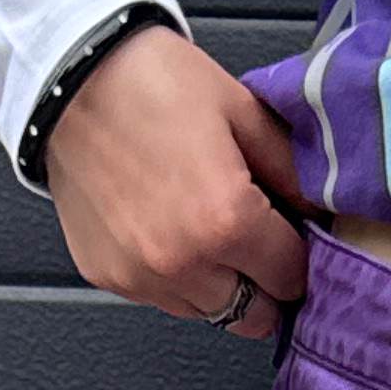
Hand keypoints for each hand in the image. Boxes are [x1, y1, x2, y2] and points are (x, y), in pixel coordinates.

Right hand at [42, 21, 309, 337]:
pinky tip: (167, 228)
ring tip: (207, 232)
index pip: (292, 276)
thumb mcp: (242, 110)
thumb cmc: (154, 82)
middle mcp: (183, 262)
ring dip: (221, 285)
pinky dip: (175, 278)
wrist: (69, 74)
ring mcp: (142, 276)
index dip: (298, 252)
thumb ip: (291, 171)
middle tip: (256, 242)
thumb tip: (321, 212)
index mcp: (226, 221)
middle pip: (256, 315)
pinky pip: (162, 298)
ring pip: (210, 313)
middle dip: (265, 283)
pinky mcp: (109, 277)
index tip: (288, 232)